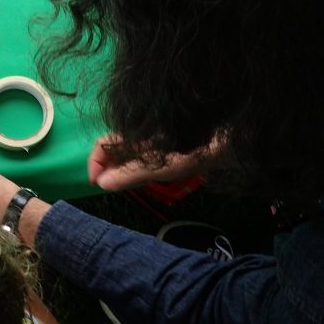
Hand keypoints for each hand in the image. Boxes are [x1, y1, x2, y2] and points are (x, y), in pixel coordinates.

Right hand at [87, 133, 214, 191]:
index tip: (96, 183)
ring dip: (124, 172)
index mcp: (135, 135)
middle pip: (114, 151)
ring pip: (127, 156)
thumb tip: (102, 183)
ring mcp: (153, 141)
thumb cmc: (198, 149)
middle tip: (116, 187)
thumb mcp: (163, 166)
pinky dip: (139, 170)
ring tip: (133, 185)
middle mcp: (140, 136)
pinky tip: (151, 178)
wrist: (229, 137)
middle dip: (109, 170)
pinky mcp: (166, 148)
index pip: (103, 144)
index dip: (95, 162)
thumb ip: (132, 173)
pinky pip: (143, 159)